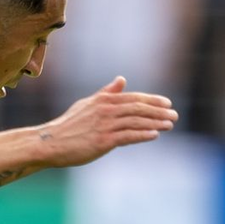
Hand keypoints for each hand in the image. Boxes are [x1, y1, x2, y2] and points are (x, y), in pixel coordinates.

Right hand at [41, 78, 178, 166]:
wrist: (50, 143)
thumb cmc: (68, 126)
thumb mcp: (87, 104)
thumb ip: (106, 93)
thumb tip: (121, 80)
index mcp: (103, 100)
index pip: (133, 98)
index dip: (152, 100)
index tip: (167, 103)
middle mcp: (106, 110)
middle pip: (138, 108)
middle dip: (158, 111)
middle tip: (174, 114)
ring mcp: (105, 125)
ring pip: (136, 122)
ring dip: (155, 122)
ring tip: (169, 124)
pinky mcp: (103, 141)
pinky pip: (127, 136)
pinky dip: (142, 134)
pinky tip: (155, 134)